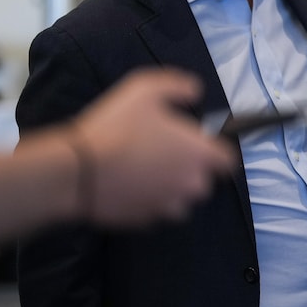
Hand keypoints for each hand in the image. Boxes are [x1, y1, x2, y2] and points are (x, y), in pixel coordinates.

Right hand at [67, 68, 235, 225]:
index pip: (228, 160)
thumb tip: (195, 91)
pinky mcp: (145, 221)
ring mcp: (168, 206)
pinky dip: (149, 202)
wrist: (77, 171)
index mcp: (199, 154)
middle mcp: (191, 184)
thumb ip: (178, 86)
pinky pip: (156, 211)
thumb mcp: (147, 89)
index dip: (217, 151)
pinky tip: (130, 186)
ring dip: (172, 189)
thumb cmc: (117, 127)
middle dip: (192, 170)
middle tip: (166, 154)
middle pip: (205, 182)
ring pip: (182, 201)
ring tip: (147, 172)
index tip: (199, 144)